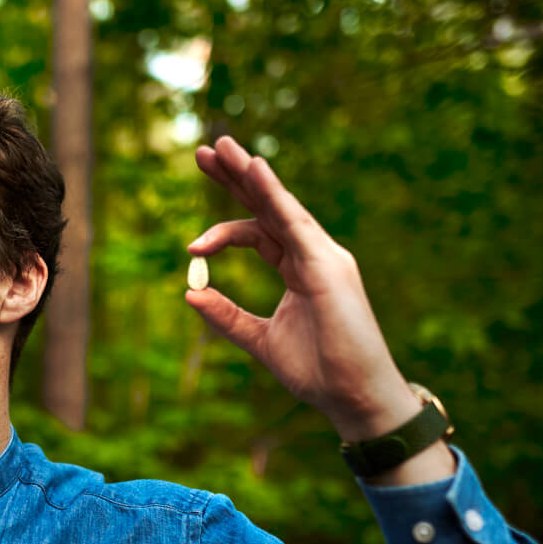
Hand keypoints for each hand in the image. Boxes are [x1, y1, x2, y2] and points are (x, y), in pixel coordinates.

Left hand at [184, 136, 421, 442]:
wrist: (354, 396)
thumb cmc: (318, 371)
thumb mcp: (260, 340)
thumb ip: (227, 316)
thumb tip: (188, 293)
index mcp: (299, 268)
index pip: (258, 230)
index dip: (222, 229)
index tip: (190, 247)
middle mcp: (312, 253)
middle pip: (268, 206)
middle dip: (235, 177)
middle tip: (202, 150)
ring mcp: (323, 256)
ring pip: (280, 204)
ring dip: (249, 174)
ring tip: (220, 147)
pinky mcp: (326, 266)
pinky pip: (295, 222)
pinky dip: (274, 195)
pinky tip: (254, 170)